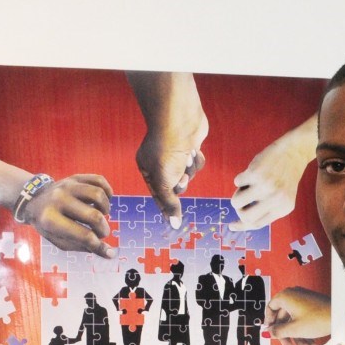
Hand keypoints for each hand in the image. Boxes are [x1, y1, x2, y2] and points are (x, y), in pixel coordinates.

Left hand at [0, 149, 114, 256]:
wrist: (34, 200)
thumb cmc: (49, 225)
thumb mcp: (60, 241)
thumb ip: (84, 247)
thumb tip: (110, 253)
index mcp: (51, 220)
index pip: (83, 235)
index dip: (98, 245)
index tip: (106, 250)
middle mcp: (59, 200)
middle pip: (94, 216)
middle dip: (103, 229)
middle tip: (101, 232)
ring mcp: (67, 185)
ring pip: (98, 195)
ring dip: (106, 209)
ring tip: (101, 214)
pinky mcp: (75, 177)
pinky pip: (99, 180)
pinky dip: (107, 191)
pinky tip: (104, 200)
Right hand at [127, 72, 208, 227]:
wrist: (180, 119)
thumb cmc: (166, 148)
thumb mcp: (164, 180)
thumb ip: (169, 203)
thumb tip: (174, 225)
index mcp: (147, 169)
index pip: (158, 195)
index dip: (167, 208)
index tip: (174, 225)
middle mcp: (161, 163)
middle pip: (176, 187)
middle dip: (181, 182)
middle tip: (181, 176)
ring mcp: (176, 155)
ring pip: (189, 175)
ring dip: (190, 170)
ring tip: (185, 156)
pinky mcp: (189, 148)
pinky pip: (197, 164)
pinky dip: (197, 160)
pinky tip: (193, 149)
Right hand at [230, 114, 316, 230]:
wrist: (294, 151)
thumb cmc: (285, 175)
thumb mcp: (283, 197)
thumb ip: (267, 209)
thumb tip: (243, 221)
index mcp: (283, 209)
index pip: (257, 224)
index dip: (242, 226)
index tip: (231, 225)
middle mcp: (275, 200)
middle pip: (246, 217)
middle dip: (239, 211)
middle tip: (240, 202)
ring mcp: (265, 187)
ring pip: (237, 201)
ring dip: (237, 194)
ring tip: (246, 185)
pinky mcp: (256, 173)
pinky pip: (237, 182)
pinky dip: (241, 178)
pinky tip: (252, 171)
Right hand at [265, 287, 331, 344]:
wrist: (340, 316)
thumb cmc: (317, 319)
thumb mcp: (293, 329)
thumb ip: (277, 331)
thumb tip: (267, 332)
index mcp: (286, 296)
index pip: (271, 308)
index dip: (269, 322)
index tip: (271, 333)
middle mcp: (294, 295)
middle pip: (284, 319)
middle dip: (288, 337)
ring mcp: (304, 300)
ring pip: (295, 322)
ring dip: (299, 338)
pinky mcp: (313, 306)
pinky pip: (304, 320)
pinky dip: (306, 332)